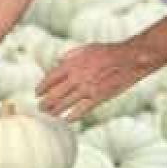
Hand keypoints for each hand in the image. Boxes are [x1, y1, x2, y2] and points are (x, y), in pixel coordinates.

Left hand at [36, 42, 150, 121]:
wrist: (129, 58)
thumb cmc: (108, 51)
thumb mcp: (86, 48)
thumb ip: (70, 55)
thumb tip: (57, 61)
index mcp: (72, 64)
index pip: (50, 78)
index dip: (41, 87)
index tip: (37, 93)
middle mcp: (76, 77)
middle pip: (54, 94)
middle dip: (45, 102)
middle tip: (40, 108)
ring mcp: (87, 88)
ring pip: (65, 104)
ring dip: (54, 111)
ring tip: (49, 115)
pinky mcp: (99, 97)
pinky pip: (82, 110)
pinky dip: (72, 116)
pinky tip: (66, 120)